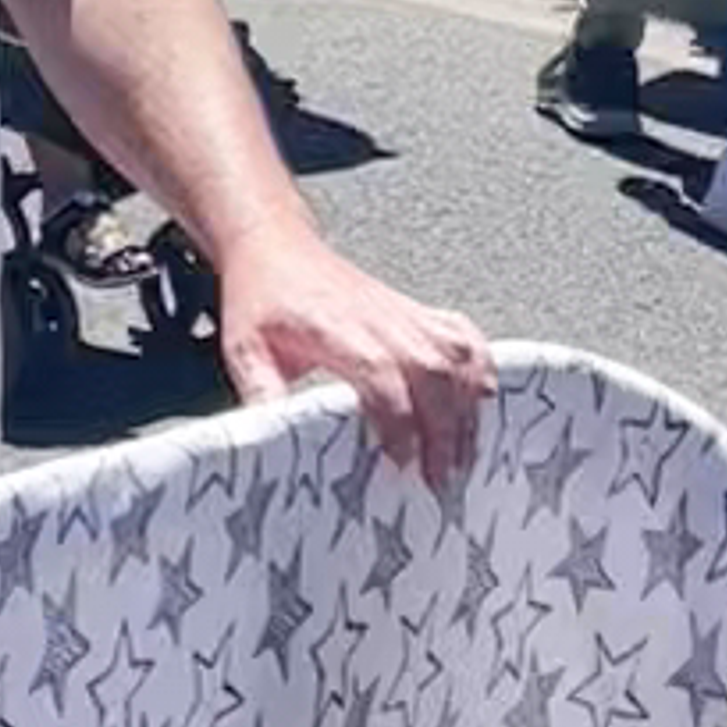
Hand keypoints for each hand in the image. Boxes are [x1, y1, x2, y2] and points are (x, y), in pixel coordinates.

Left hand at [217, 230, 493, 499]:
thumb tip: (269, 445)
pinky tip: (482, 400)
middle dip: (444, 428)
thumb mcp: (244, 351)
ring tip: (464, 455)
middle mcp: (380, 318)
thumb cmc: (262, 298)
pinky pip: (463, 335)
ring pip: (456, 353)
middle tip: (441, 480)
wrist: (274, 246)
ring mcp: (403, 313)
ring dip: (467, 406)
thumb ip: (261, 398)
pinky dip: (481, 367)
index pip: (382, 374)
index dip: (398, 420)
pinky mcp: (415, 312)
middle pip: (432, 370)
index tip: (403, 463)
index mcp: (338, 329)